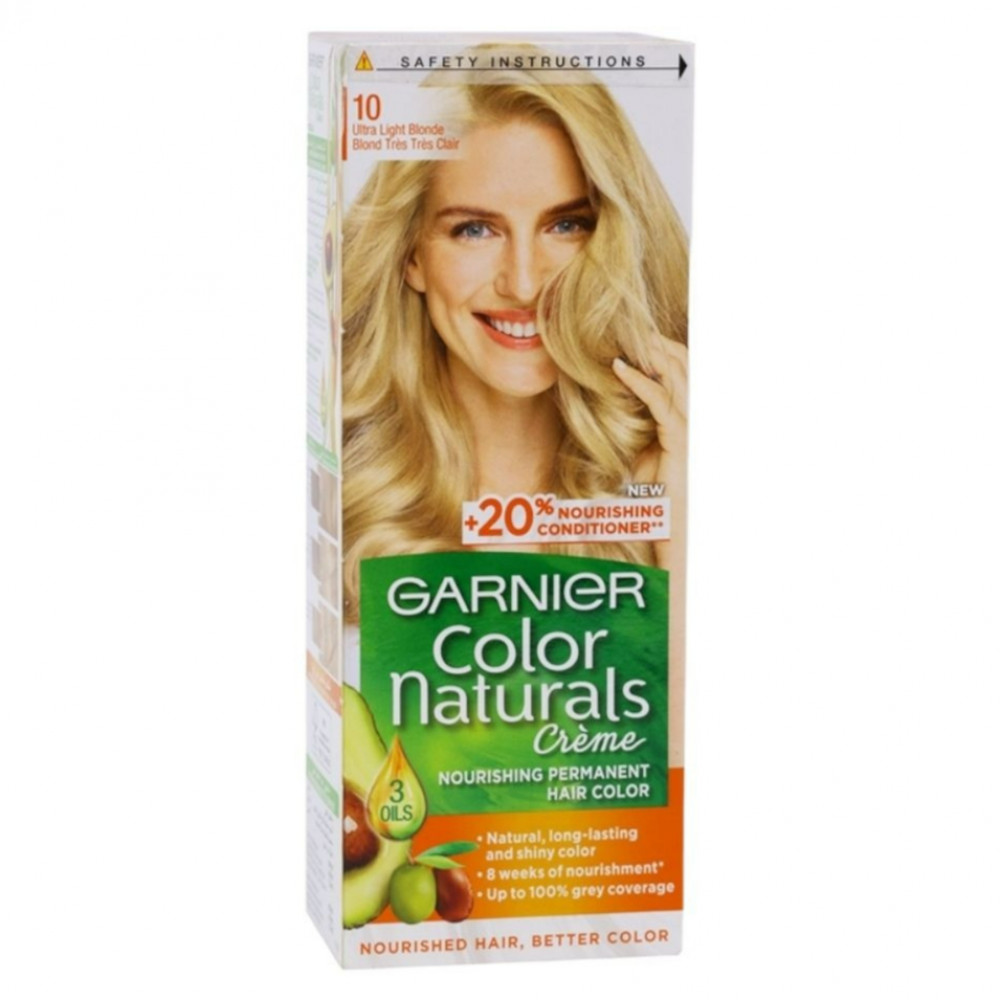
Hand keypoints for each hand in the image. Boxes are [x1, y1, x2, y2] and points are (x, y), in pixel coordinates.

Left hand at [612, 338, 687, 570]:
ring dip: (649, 353)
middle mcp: (691, 414)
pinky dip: (640, 382)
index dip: (658, 347)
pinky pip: (660, 402)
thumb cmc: (652, 495)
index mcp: (683, 415)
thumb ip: (627, 430)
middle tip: (627, 323)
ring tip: (625, 336)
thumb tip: (596, 410)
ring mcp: (689, 425)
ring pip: (675, 375)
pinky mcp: (680, 438)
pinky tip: (620, 369)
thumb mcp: (635, 455)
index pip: (677, 368)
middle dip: (655, 340)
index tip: (630, 331)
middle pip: (680, 363)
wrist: (669, 526)